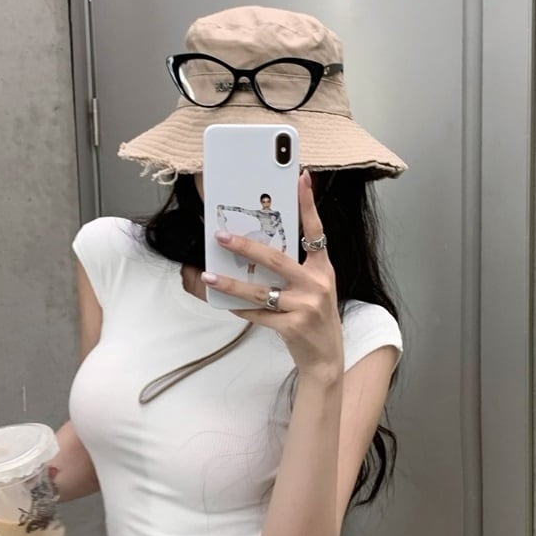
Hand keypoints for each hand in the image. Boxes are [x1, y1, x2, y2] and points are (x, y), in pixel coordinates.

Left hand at [200, 171, 342, 381]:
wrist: (326, 358)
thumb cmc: (315, 318)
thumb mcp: (315, 289)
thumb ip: (295, 269)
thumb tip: (257, 250)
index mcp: (323, 269)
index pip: (316, 231)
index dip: (308, 204)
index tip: (301, 177)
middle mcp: (316, 284)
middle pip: (276, 258)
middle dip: (245, 246)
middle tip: (221, 236)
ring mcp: (305, 306)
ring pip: (260, 290)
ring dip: (231, 283)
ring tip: (210, 275)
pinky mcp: (292, 326)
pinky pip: (258, 313)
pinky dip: (240, 308)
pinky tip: (226, 303)